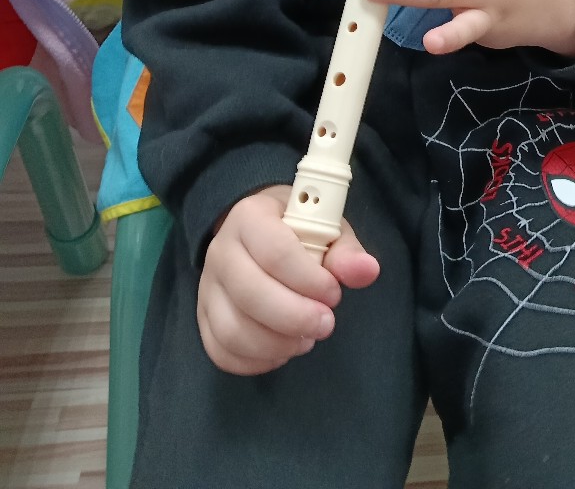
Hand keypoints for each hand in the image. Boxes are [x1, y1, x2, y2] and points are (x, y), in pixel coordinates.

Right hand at [197, 185, 379, 374]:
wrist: (258, 230)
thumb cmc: (297, 228)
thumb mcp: (326, 227)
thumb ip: (345, 251)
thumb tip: (367, 271)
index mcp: (250, 216)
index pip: (275, 252)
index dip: (309, 280)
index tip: (334, 293)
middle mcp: (221, 250)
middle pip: (250, 295)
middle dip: (296, 318)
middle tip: (326, 323)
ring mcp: (207, 286)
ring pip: (233, 330)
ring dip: (276, 344)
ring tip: (306, 338)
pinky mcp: (204, 317)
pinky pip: (221, 351)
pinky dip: (256, 361)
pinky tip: (283, 350)